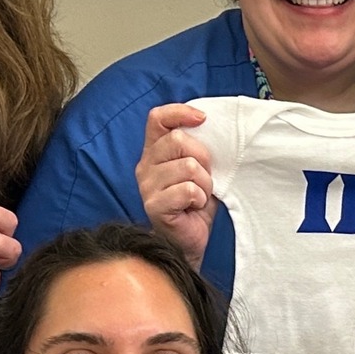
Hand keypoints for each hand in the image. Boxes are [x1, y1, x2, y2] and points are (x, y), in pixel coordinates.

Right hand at [135, 103, 216, 266]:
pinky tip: (194, 207)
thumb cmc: (196, 203)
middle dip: (203, 158)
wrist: (190, 241)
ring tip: (200, 196)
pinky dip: (200, 198)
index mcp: (154, 151)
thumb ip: (197, 148)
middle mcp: (145, 166)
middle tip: (206, 178)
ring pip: (187, 166)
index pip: (158, 118)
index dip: (180, 112)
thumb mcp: (200, 169)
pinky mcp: (153, 205)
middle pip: (177, 139)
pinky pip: (187, 189)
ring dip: (204, 183)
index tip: (203, 119)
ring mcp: (147, 186)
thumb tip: (209, 126)